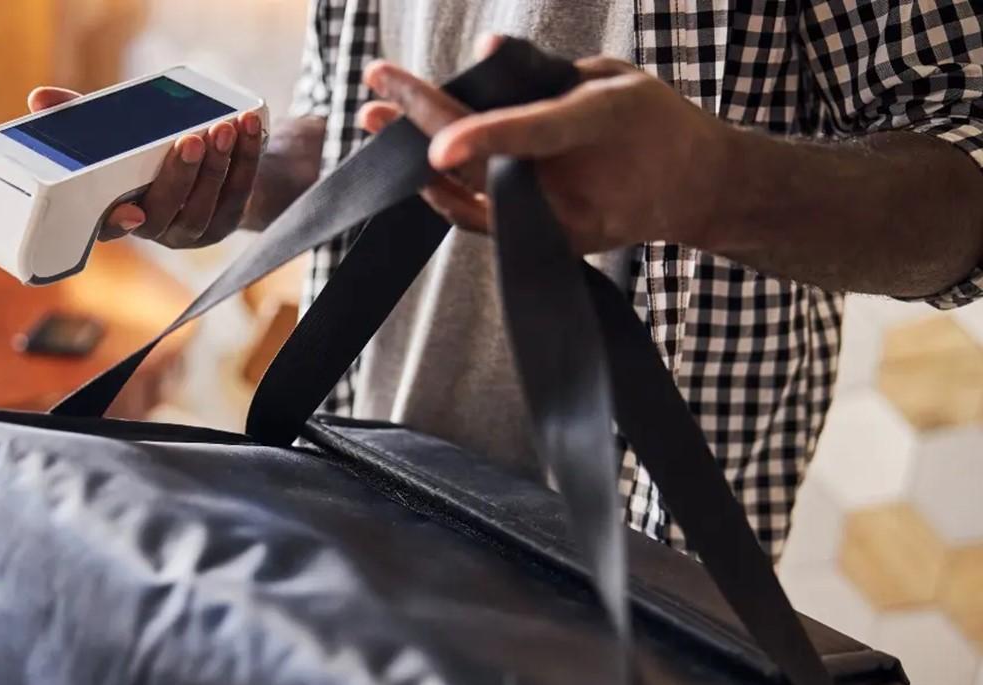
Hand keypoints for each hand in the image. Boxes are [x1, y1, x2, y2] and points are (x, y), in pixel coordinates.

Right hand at [27, 87, 264, 247]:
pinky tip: (245, 129)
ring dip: (217, 166)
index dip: (119, 222)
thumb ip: (80, 121)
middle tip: (191, 139)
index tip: (131, 211)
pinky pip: (239, 192)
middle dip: (180, 176)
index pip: (110, 227)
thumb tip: (40, 98)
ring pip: (206, 205)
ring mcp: (194, 229)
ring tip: (222, 128)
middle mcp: (156, 227)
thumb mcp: (116, 138)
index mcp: (119, 213)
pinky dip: (245, 159)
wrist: (213, 171)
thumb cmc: (149, 155)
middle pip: (167, 211)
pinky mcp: (227, 220)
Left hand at [358, 35, 731, 252]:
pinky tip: (415, 160)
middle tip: (374, 93)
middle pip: (486, 165)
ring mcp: (562, 225)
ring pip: (472, 199)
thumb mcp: (610, 75)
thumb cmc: (650, 120)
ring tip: (378, 121)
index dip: (483, 139)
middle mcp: (578, 185)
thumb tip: (484, 52)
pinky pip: (481, 219)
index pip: (534, 133)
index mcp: (602, 125)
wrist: (695, 188)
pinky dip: (444, 190)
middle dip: (422, 127)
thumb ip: (543, 71)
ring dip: (419, 161)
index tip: (434, 148)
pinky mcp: (547, 244)